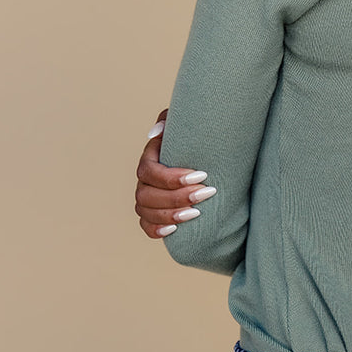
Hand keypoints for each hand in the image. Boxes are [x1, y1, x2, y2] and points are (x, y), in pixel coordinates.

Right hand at [135, 109, 217, 238]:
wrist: (208, 163)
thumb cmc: (197, 140)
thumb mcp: (187, 125)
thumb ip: (170, 120)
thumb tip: (157, 133)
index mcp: (149, 159)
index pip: (150, 171)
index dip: (172, 177)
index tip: (201, 176)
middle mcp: (143, 180)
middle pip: (147, 194)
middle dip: (177, 197)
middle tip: (206, 194)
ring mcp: (145, 200)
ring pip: (146, 212)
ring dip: (170, 214)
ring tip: (196, 213)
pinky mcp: (152, 216)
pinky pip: (146, 226)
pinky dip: (157, 230)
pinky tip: (174, 230)